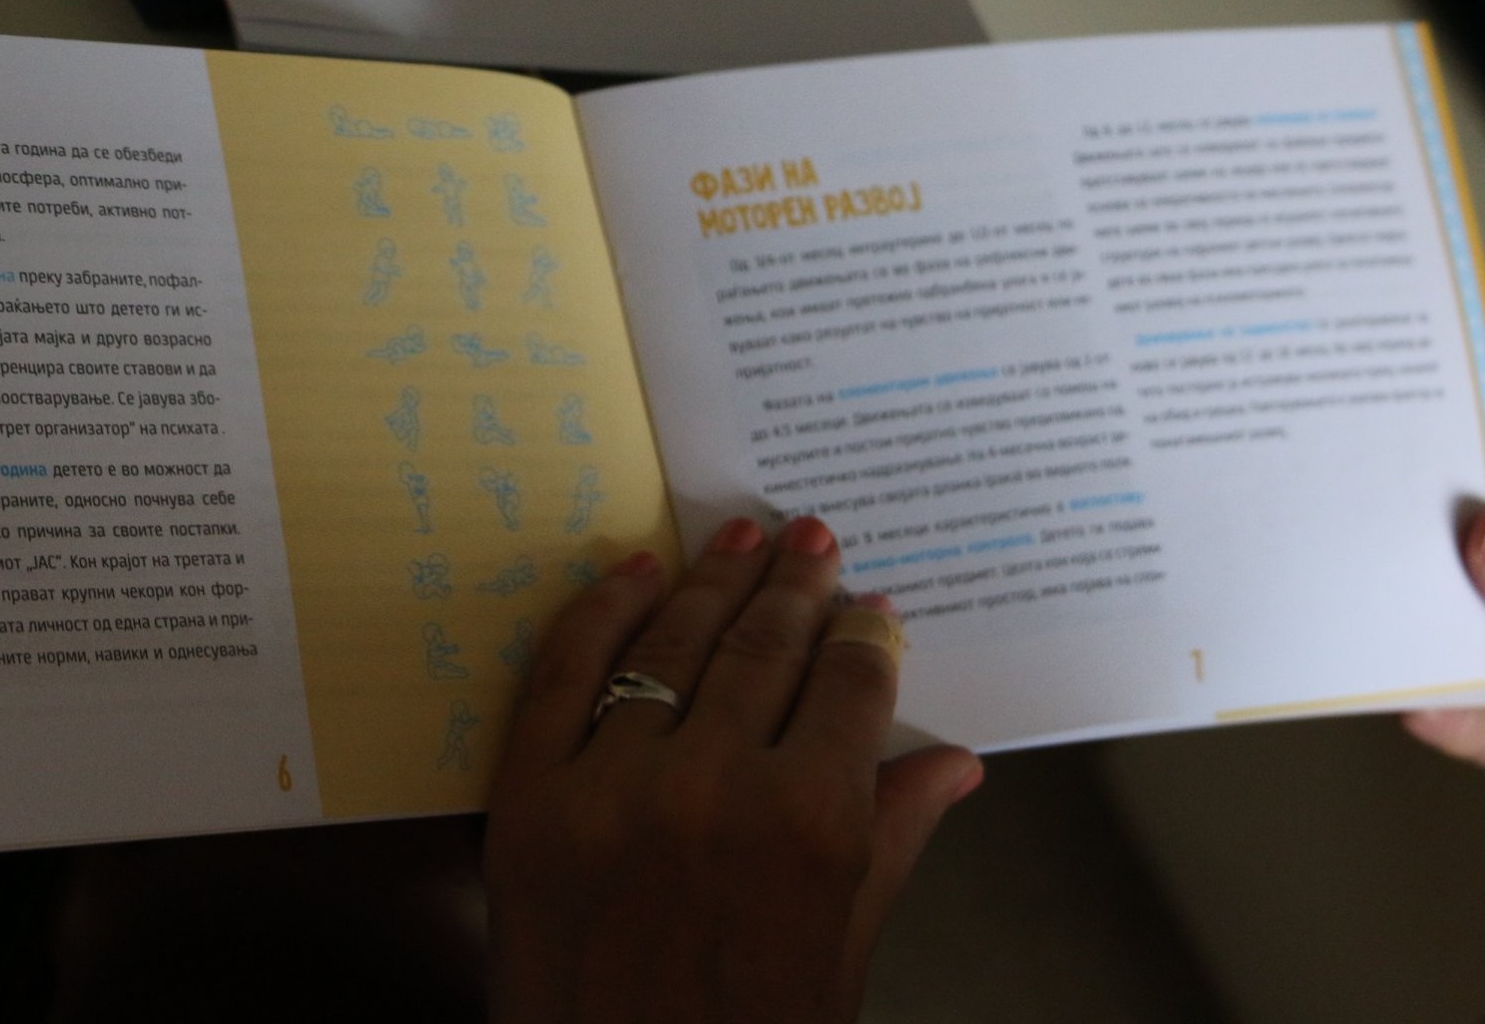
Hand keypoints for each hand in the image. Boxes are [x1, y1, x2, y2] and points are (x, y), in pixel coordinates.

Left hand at [484, 516, 983, 1023]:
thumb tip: (954, 763)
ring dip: (714, 579)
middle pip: (767, 646)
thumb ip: (892, 837)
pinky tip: (637, 572)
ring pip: (674, 642)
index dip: (865, 635)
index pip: (851, 684)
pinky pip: (564, 671)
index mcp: (811, 825)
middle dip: (797, 585)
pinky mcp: (530, 797)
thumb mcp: (842, 947)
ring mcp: (613, 786)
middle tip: (812, 538)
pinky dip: (601, 610)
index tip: (869, 609)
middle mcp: (715, 787)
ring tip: (741, 537)